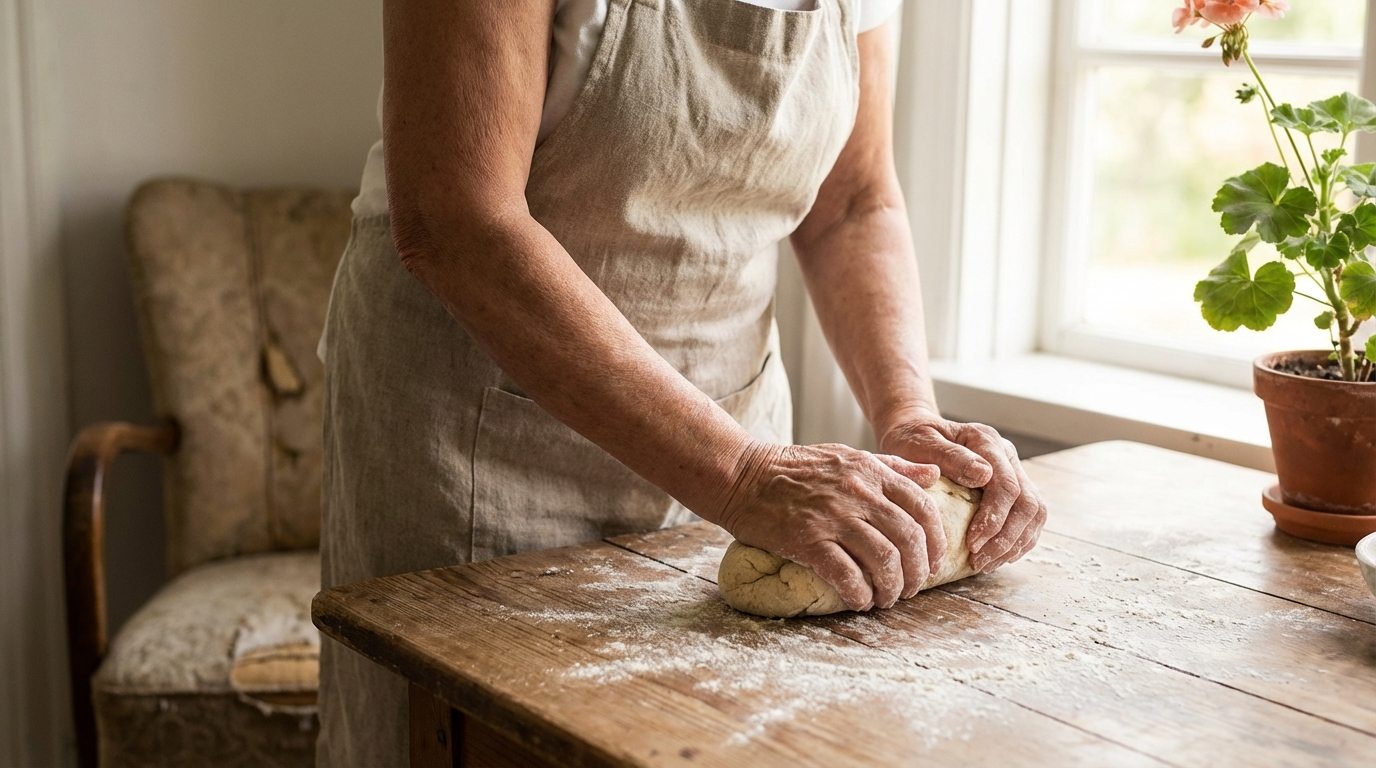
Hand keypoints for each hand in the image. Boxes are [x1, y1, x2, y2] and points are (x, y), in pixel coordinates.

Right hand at [712, 442, 947, 610]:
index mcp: (870, 471)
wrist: (742, 476)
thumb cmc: (793, 468)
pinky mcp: (807, 539)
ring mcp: (833, 516)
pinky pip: (846, 575)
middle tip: (912, 589)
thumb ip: (892, 467)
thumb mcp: (848, 457)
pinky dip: (859, 594)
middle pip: (909, 539)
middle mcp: (858, 492)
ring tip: (886, 599)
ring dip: (892, 588)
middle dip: (918, 572)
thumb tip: (934, 474)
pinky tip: (860, 602)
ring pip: (884, 560)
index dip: (936, 541)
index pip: (922, 508)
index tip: (934, 562)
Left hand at [877, 409, 1046, 572]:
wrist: (913, 432)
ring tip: (986, 564)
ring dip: (1014, 543)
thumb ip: (950, 456)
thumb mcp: (920, 443)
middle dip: (1005, 538)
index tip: (972, 544)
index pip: (1006, 486)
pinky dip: (1018, 541)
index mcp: (986, 441)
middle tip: (979, 561)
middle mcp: (1006, 454)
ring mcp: (1013, 470)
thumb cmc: (911, 440)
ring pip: (1034, 513)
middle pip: (1028, 503)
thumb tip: (983, 475)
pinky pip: (1030, 518)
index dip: (994, 520)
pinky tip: (998, 556)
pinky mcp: (1012, 487)